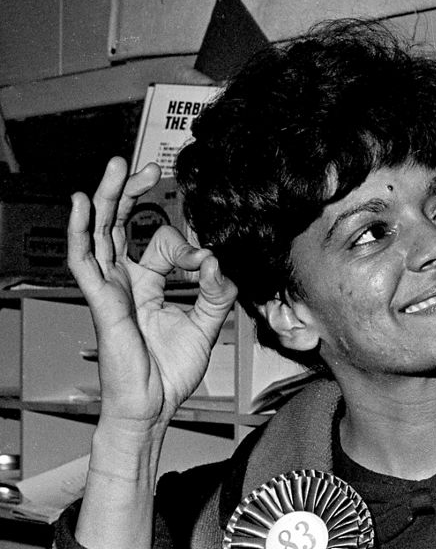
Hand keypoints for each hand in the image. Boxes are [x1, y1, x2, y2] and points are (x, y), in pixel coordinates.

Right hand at [66, 157, 237, 430]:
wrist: (153, 406)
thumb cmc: (170, 372)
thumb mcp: (207, 324)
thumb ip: (217, 290)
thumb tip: (217, 259)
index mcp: (149, 284)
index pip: (163, 243)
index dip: (189, 245)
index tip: (207, 261)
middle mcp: (126, 281)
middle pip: (121, 224)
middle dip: (131, 192)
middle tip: (145, 167)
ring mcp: (111, 288)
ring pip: (101, 232)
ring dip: (107, 197)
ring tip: (114, 167)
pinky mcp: (102, 300)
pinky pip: (85, 260)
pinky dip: (81, 230)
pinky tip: (83, 205)